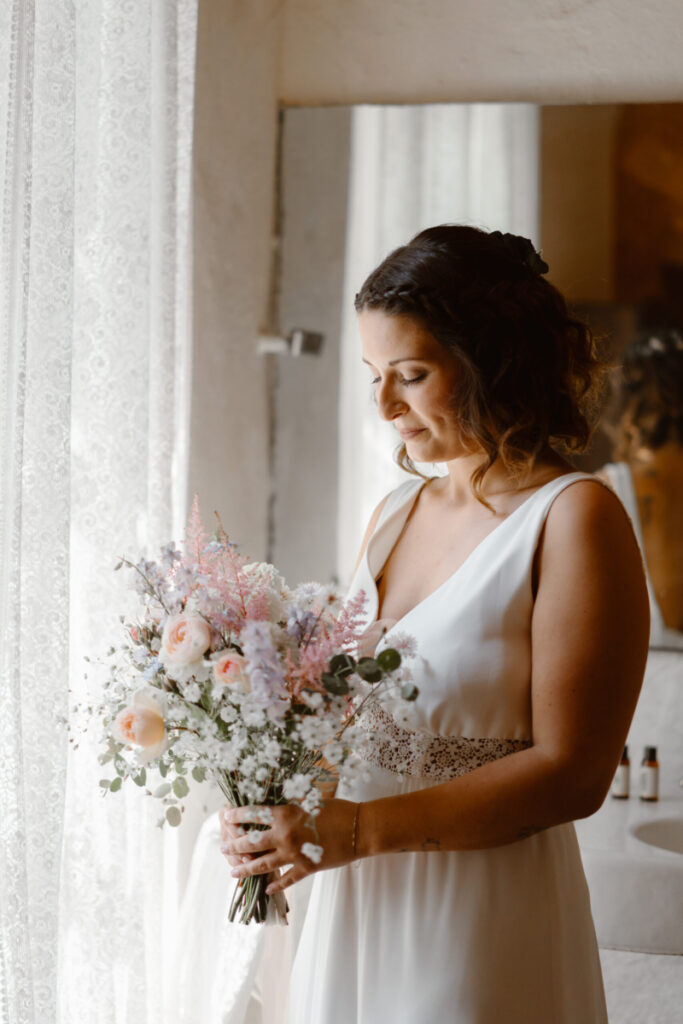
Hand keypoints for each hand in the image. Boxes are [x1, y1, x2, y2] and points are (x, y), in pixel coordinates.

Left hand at [221, 798, 358, 895]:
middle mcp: (286, 834)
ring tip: (233, 872)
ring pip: (263, 865)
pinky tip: (267, 888)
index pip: (254, 814)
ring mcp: (295, 854)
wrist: (360, 829)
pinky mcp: (307, 869)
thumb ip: (292, 807)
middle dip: (234, 846)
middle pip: (252, 842)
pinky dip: (276, 885)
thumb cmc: (338, 809)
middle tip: (222, 849)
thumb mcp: (311, 802)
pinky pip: (287, 879)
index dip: (238, 816)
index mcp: (286, 813)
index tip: (226, 817)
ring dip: (246, 869)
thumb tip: (276, 806)